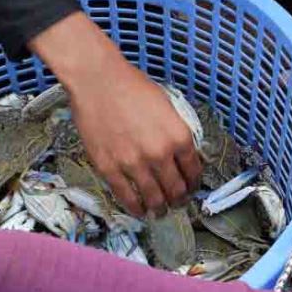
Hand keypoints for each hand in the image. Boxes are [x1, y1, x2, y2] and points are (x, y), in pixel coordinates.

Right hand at [31, 14, 201, 216]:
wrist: (97, 81)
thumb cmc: (133, 87)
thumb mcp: (167, 107)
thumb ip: (176, 133)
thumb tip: (182, 154)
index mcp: (178, 137)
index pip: (193, 171)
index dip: (194, 184)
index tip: (191, 188)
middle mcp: (159, 154)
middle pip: (175, 189)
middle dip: (179, 199)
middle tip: (177, 203)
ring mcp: (134, 164)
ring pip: (153, 198)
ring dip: (160, 208)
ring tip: (160, 211)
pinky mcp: (109, 168)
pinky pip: (126, 196)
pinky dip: (135, 208)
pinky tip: (139, 211)